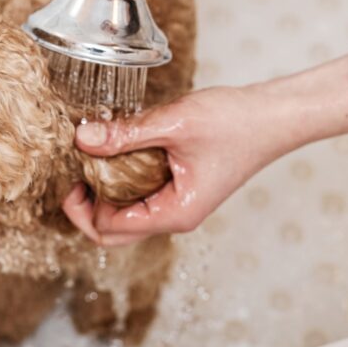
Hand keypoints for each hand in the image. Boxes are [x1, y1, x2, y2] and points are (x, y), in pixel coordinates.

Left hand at [62, 86, 305, 245]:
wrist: (274, 115)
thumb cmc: (236, 122)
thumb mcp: (174, 123)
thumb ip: (126, 134)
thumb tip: (82, 139)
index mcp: (175, 213)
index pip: (110, 231)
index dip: (83, 207)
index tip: (73, 173)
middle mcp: (175, 216)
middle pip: (114, 231)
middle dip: (88, 206)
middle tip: (76, 169)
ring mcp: (177, 203)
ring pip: (126, 212)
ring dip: (104, 190)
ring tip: (94, 154)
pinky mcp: (179, 187)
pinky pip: (140, 194)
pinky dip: (122, 177)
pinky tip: (116, 148)